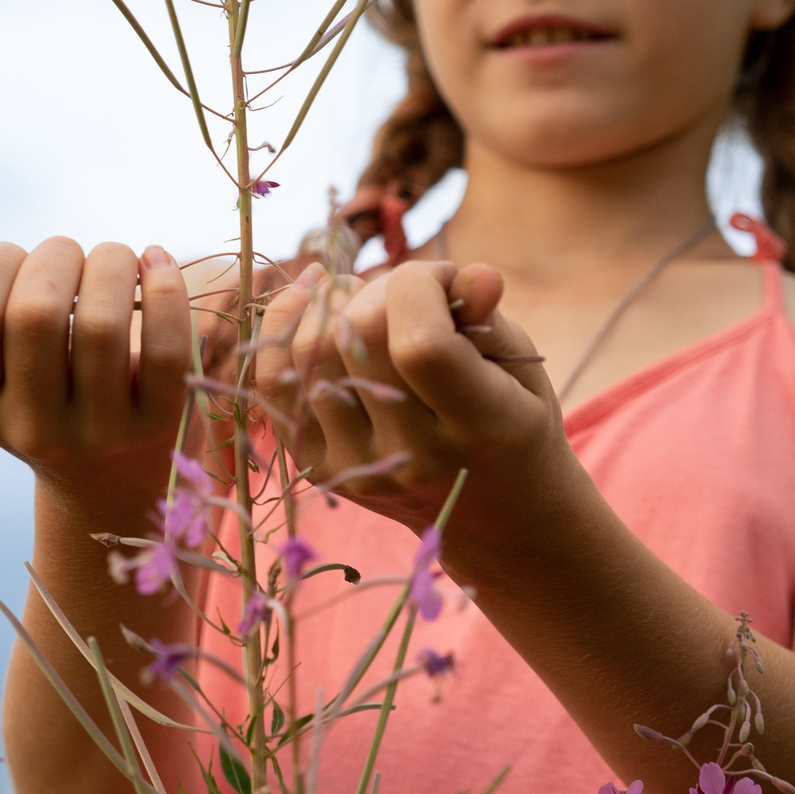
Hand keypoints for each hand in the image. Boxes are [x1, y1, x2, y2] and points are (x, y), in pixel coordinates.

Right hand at [0, 239, 199, 502]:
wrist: (111, 485)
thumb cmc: (48, 394)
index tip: (18, 256)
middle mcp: (32, 429)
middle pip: (35, 314)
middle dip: (56, 255)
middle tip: (71, 253)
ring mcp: (97, 433)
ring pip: (102, 326)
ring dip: (111, 264)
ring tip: (116, 257)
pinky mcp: (157, 425)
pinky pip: (164, 348)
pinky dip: (166, 289)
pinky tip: (158, 262)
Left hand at [252, 258, 572, 531]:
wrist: (495, 520)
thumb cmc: (513, 425)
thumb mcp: (520, 369)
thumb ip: (490, 319)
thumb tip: (471, 274)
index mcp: (480, 430)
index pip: (421, 344)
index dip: (420, 285)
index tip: (443, 279)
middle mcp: (412, 458)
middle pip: (359, 339)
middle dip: (378, 287)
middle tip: (406, 289)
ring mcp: (357, 468)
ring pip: (310, 354)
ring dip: (331, 303)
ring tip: (363, 294)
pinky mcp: (319, 468)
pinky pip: (274, 384)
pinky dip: (284, 326)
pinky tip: (310, 295)